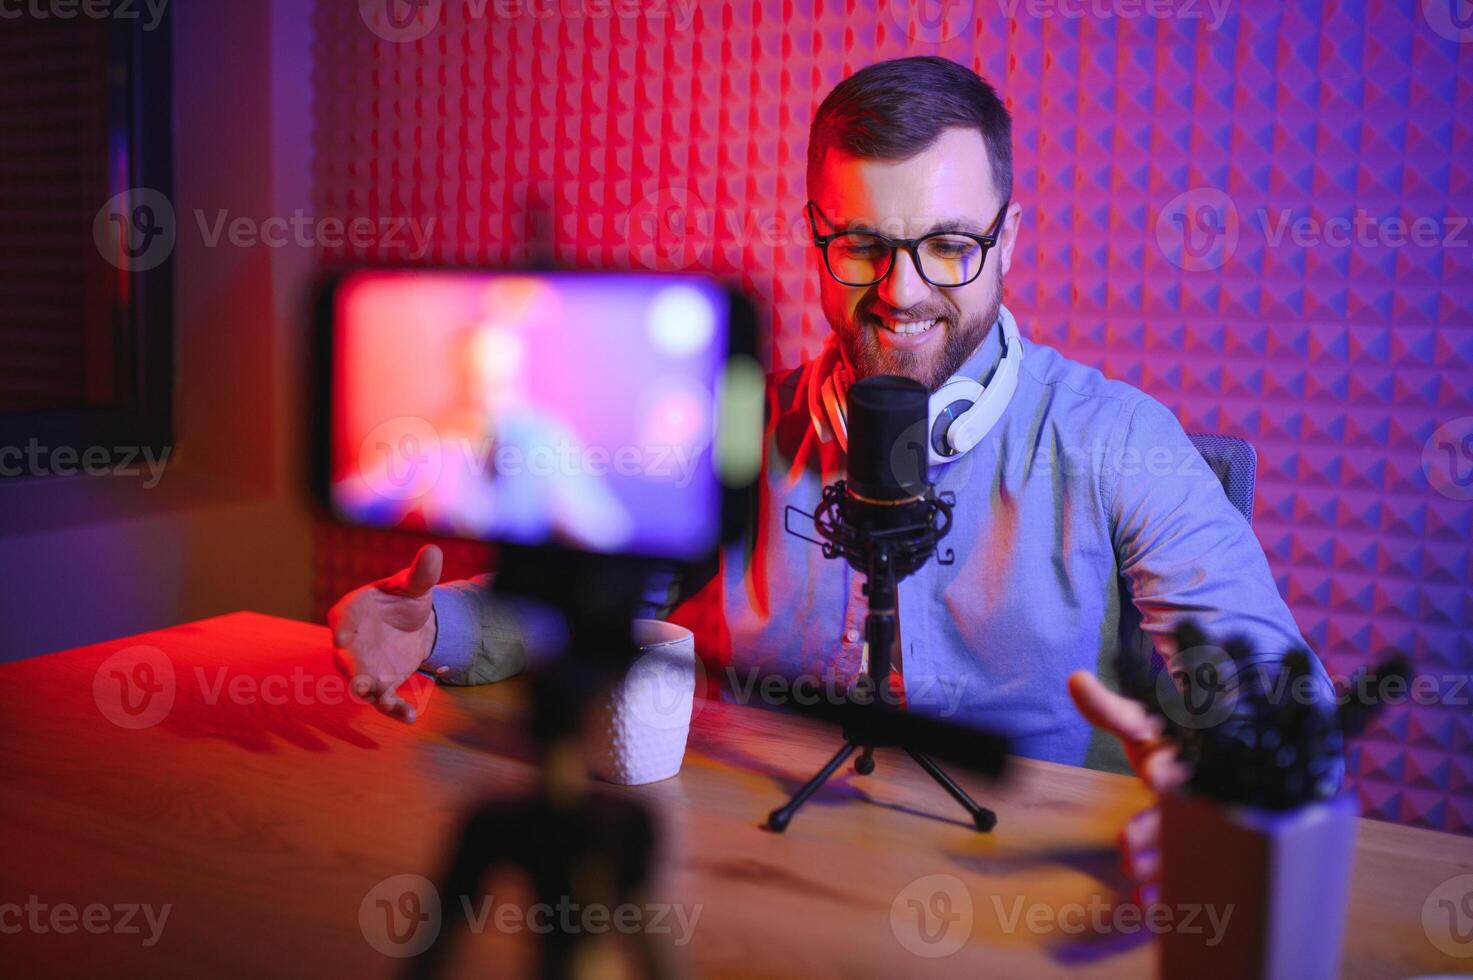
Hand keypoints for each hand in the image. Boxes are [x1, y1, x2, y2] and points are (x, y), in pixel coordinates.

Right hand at [328, 544, 442, 722]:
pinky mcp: (381, 683)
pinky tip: (410, 717)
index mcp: (351, 611)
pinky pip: (384, 698)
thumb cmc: (404, 599)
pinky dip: (395, 708)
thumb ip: (420, 573)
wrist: (412, 625)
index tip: (343, 638)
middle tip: (358, 683)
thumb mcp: (414, 586)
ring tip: (385, 702)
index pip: (342, 618)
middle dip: (351, 671)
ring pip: (363, 683)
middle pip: (345, 658)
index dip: (342, 628)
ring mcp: (363, 666)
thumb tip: (433, 552)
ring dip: (371, 694)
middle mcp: (350, 643)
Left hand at [1067, 670, 1190, 904]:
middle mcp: (1199, 790)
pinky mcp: (1196, 852)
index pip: (1180, 759)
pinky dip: (1165, 889)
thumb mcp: (1140, 727)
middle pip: (1181, 812)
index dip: (1168, 767)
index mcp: (1185, 757)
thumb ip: (1110, 711)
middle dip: (1155, 826)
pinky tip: (1145, 900)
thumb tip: (1077, 680)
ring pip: (1183, 846)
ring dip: (1158, 860)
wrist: (1213, 768)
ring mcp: (1201, 824)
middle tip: (1129, 839)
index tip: (1153, 774)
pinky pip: (1185, 871)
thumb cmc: (1166, 747)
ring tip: (1132, 868)